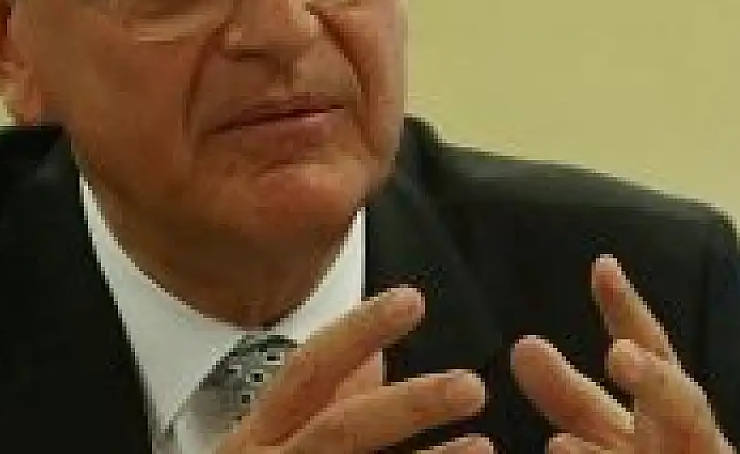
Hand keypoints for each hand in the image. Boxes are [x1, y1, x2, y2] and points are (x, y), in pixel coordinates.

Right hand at [217, 287, 492, 453]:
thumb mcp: (265, 450)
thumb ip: (315, 409)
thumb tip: (369, 362)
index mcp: (256, 439)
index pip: (309, 371)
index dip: (360, 331)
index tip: (410, 301)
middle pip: (342, 429)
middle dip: (409, 405)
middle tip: (470, 387)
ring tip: (483, 445)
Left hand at [511, 256, 732, 452]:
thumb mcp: (601, 430)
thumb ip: (568, 395)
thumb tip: (525, 347)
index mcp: (663, 412)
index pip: (652, 349)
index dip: (629, 311)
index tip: (603, 266)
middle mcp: (682, 437)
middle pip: (681, 402)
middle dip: (654, 379)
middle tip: (619, 354)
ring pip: (680, 435)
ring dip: (618, 450)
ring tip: (563, 446)